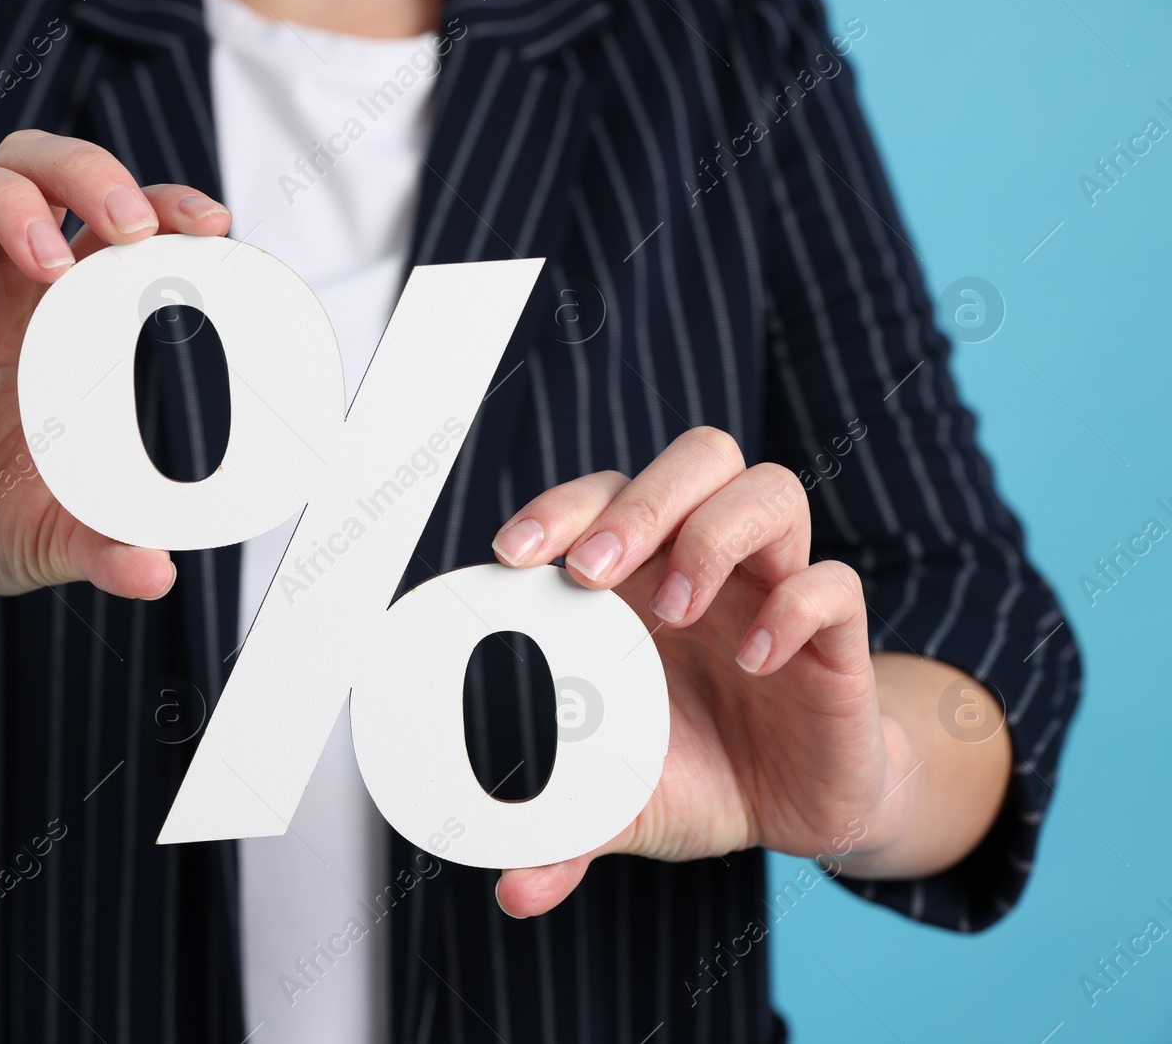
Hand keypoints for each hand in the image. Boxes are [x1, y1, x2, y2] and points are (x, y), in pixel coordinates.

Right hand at [0, 130, 231, 610]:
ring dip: (10, 202)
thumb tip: (158, 574)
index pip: (112, 219)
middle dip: (87, 171)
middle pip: (34, 166)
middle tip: (131, 225)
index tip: (211, 224)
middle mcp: (1, 287)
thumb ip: (111, 546)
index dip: (162, 200)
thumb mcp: (64, 538)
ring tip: (50, 263)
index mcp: (65, 312)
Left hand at [488, 427, 920, 915]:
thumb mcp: (624, 805)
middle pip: (694, 460)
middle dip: (639, 502)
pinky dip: (794, 608)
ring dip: (714, 534)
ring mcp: (776, 589)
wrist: (799, 810)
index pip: (603, 498)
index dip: (560, 508)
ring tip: (681, 610)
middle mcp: (710, 565)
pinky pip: (832, 586)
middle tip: (593, 571)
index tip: (512, 556)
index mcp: (644, 581)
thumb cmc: (704, 773)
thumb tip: (514, 890)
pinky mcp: (837, 637)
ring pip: (768, 490)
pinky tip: (755, 661)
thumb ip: (566, 833)